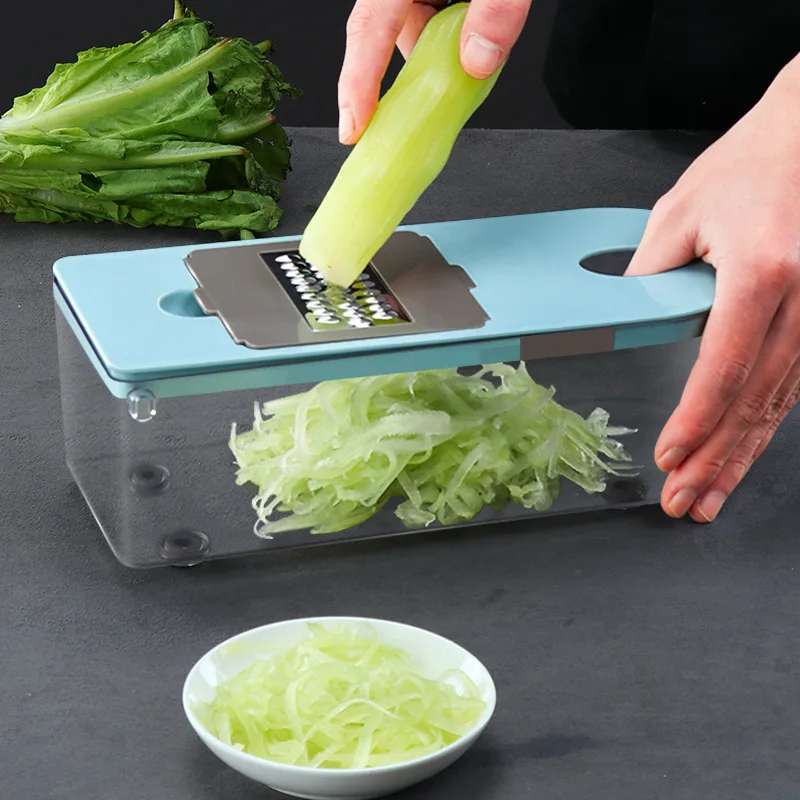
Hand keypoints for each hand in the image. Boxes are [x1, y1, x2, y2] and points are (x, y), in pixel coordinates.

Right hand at [338, 0, 531, 143]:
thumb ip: (496, 10)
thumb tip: (478, 63)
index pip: (369, 28)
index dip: (358, 83)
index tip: (354, 130)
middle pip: (390, 33)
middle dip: (419, 71)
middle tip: (442, 100)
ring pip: (417, 28)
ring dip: (444, 52)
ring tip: (481, 54)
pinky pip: (436, 17)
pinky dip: (454, 38)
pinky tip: (481, 39)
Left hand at [625, 60, 799, 522]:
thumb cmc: (747, 166)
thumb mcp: (677, 215)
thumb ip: (650, 279)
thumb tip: (628, 325)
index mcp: (763, 269)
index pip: (724, 365)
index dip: (695, 419)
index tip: (671, 457)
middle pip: (755, 398)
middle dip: (715, 458)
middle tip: (685, 501)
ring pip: (779, 403)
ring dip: (741, 455)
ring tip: (709, 495)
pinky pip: (794, 383)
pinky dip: (764, 425)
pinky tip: (742, 453)